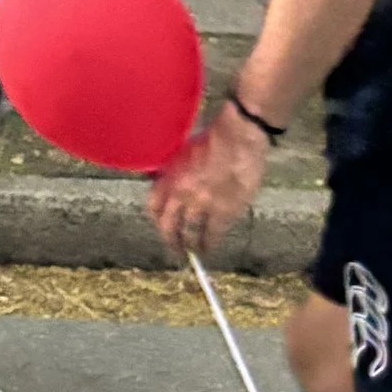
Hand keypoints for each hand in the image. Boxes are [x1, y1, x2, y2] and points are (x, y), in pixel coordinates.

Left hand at [148, 103, 269, 256]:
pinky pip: (212, 234)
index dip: (157, 220)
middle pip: (168, 226)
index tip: (162, 227)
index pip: (153, 206)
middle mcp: (180, 193)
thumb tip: (168, 183)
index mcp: (168, 176)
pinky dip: (210, 243)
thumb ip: (174, 171)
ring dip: (190, 246)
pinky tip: (210, 247)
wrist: (238, 138)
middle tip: (176, 250)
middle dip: (171, 241)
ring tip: (193, 252)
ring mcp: (200, 204)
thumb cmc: (214, 138)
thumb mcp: (183, 151)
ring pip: (189, 234)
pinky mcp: (223, 211)